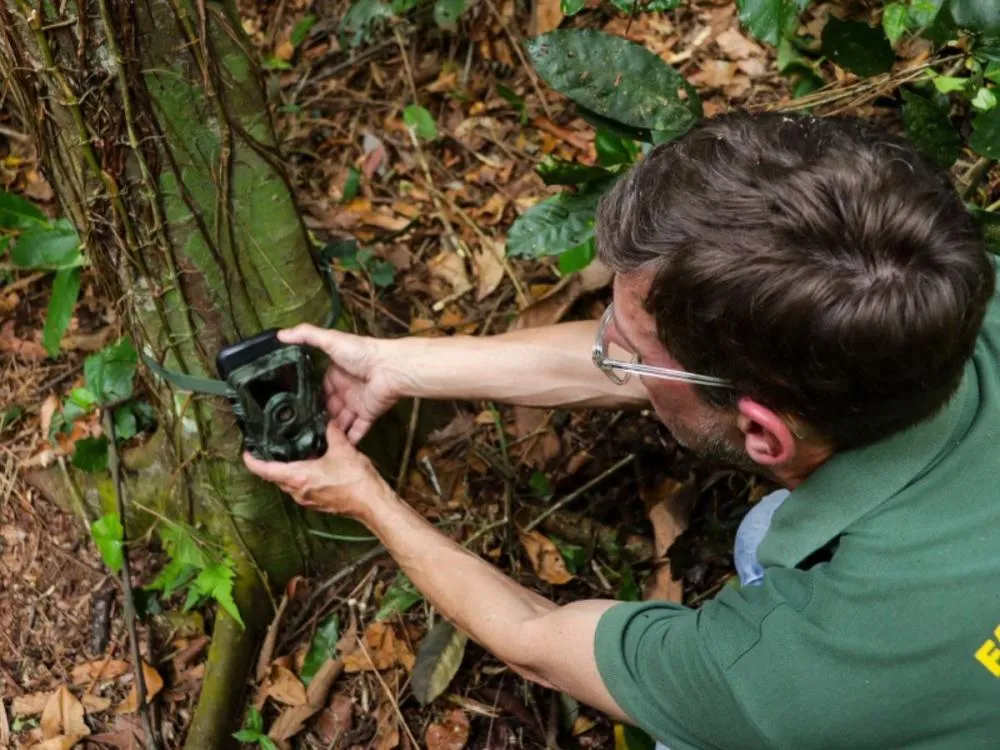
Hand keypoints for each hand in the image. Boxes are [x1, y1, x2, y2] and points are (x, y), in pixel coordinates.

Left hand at [243, 421, 390, 519]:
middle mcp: (298, 491)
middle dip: (270, 465)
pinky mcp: (318, 504)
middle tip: (269, 449)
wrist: (372, 503)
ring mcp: (308, 500)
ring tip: (291, 455)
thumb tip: (328, 422)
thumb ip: (332, 433)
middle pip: (275, 478)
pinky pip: (301, 490)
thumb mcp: (343, 449)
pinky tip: (312, 467)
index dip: (252, 461)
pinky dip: (300, 479)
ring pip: (288, 485)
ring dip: (287, 472)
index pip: (265, 470)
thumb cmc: (356, 481)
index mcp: (298, 477)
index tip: (246, 452)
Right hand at [279, 324, 405, 442]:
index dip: (308, 398)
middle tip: (300, 432)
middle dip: (318, 418)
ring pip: (341, 422)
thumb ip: (306, 335)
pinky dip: (350, 440)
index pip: (319, 389)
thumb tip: (280, 334)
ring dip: (331, 431)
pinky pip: (358, 431)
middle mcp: (345, 390)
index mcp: (336, 374)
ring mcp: (357, 404)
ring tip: (313, 444)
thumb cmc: (361, 352)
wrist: (389, 368)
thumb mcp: (330, 340)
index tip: (293, 410)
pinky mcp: (369, 415)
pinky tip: (337, 450)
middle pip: (329, 408)